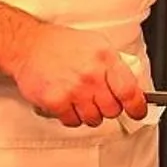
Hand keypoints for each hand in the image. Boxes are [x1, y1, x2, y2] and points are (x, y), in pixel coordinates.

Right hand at [10, 24, 149, 127]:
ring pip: (93, 119)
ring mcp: (74, 90)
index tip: (137, 111)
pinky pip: (72, 121)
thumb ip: (115, 65)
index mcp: (105, 59)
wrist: (28, 45)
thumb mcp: (96, 44)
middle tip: (98, 98)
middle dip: (107, 107)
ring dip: (88, 113)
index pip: (130, 91)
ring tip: (79, 98)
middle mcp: (91, 75)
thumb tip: (133, 86)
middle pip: (112, 110)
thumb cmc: (61, 45)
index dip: (137, 107)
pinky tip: (66, 101)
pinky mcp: (56, 102)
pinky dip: (70, 116)